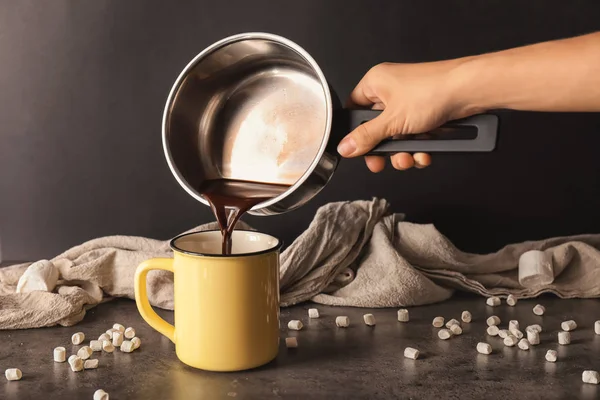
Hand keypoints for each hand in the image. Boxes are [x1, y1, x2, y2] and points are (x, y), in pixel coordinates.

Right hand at [337, 61, 474, 171]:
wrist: (470, 90)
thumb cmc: (432, 91)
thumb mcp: (392, 121)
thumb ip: (366, 137)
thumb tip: (345, 147)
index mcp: (376, 82)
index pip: (354, 109)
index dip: (354, 132)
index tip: (358, 150)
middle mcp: (391, 90)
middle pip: (376, 127)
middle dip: (383, 149)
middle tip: (382, 162)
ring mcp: (409, 102)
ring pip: (396, 135)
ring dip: (402, 152)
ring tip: (409, 158)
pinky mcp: (426, 112)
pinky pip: (413, 135)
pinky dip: (418, 148)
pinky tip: (424, 154)